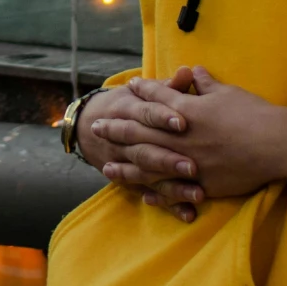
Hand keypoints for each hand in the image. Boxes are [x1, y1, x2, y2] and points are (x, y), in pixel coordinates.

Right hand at [75, 77, 205, 220]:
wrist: (89, 123)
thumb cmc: (129, 103)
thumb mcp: (142, 92)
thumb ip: (167, 87)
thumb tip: (188, 71)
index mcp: (128, 109)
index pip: (145, 113)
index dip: (161, 117)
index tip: (182, 122)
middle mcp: (124, 138)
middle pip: (145, 149)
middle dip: (167, 159)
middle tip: (193, 167)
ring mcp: (126, 162)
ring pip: (147, 176)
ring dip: (172, 187)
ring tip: (197, 194)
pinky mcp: (132, 181)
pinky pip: (150, 194)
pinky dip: (168, 205)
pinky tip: (187, 214)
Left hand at [87, 66, 286, 218]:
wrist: (278, 145)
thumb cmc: (254, 114)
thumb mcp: (227, 92)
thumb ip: (205, 83)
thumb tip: (192, 71)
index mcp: (187, 112)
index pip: (157, 99)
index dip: (141, 92)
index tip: (126, 87)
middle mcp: (182, 138)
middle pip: (142, 134)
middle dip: (117, 130)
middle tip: (97, 128)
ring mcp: (190, 163)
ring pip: (150, 167)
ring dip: (126, 167)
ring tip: (106, 168)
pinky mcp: (203, 184)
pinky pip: (172, 191)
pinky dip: (155, 193)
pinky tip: (141, 195)